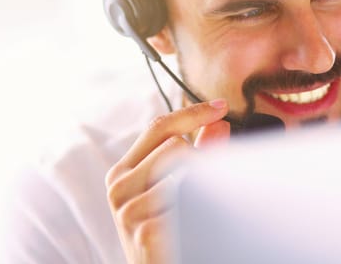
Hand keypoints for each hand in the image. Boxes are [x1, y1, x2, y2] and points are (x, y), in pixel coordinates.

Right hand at [105, 99, 229, 263]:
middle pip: (176, 146)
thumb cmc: (166, 230)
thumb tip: (219, 123)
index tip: (221, 106)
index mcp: (123, 171)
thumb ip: (197, 153)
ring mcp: (129, 211)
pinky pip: (190, 205)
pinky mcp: (146, 233)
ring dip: (201, 189)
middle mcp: (119, 186)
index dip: (192, 113)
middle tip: (202, 191)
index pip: (159, 127)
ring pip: (185, 172)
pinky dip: (200, 214)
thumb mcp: (174, 188)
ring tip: (193, 214)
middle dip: (199, 161)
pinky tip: (190, 231)